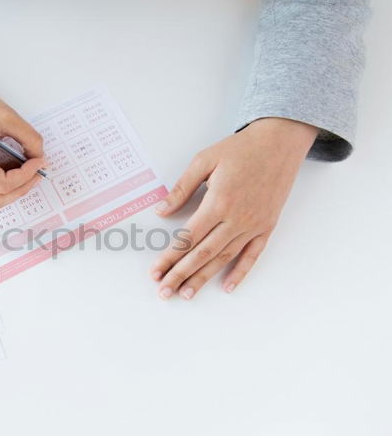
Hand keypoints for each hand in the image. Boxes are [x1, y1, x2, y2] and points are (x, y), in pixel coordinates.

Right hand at [0, 74, 46, 209]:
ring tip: (26, 169)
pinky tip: (14, 166)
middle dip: (20, 189)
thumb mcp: (5, 116)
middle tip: (37, 172)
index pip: (1, 183)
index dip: (26, 175)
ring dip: (13, 188)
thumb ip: (29, 138)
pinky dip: (4, 183)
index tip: (40, 160)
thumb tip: (40, 158)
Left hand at [150, 117, 317, 298]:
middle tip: (164, 292)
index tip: (155, 272)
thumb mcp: (204, 160)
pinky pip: (252, 254)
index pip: (188, 238)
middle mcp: (236, 218)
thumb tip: (161, 211)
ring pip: (224, 258)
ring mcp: (254, 225)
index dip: (169, 258)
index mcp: (218, 202)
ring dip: (204, 278)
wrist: (280, 141)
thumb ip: (182, 188)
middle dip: (181, 275)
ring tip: (187, 294)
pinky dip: (240, 272)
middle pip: (203, 254)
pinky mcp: (267, 226)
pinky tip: (227, 287)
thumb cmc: (241, 148)